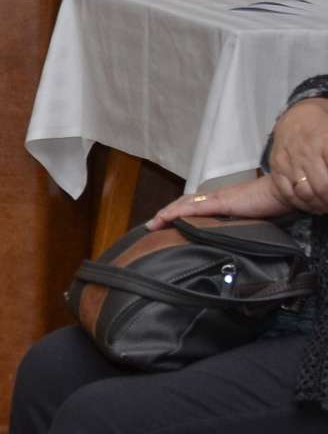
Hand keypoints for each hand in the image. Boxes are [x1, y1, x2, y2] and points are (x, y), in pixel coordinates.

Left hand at [150, 173, 297, 227]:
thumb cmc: (270, 205)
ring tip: (152, 224)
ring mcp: (215, 198)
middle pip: (183, 203)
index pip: (192, 206)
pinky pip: (193, 207)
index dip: (176, 213)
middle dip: (165, 214)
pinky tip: (165, 218)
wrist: (283, 193)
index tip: (162, 225)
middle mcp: (214, 197)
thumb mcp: (248, 219)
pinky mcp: (220, 202)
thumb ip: (235, 225)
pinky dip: (176, 212)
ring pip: (184, 203)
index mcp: (220, 201)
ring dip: (166, 213)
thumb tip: (227, 240)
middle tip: (150, 227)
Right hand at [270, 96, 327, 214]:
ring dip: (317, 206)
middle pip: (322, 188)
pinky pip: (286, 192)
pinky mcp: (276, 167)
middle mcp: (307, 153)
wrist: (298, 117)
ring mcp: (289, 161)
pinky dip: (299, 204)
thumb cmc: (324, 128)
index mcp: (326, 144)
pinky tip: (310, 206)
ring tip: (324, 208)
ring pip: (304, 193)